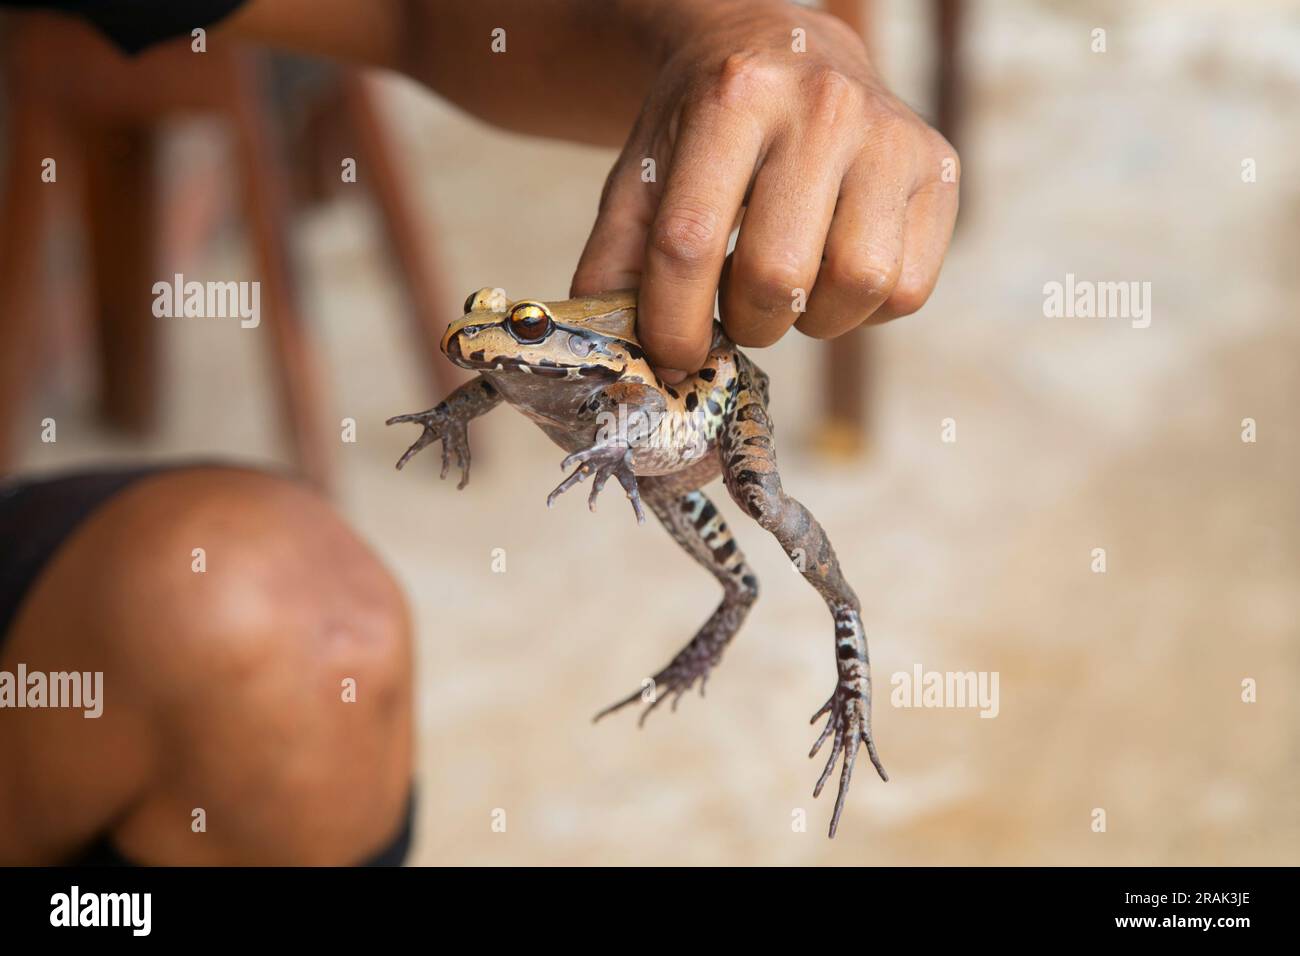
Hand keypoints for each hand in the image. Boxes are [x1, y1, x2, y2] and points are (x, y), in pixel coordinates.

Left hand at [570, 2, 958, 380]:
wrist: (786, 48)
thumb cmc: (705, 126)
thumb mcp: (643, 175)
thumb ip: (617, 264)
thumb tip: (619, 357)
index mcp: (732, 97)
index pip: (691, 244)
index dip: (674, 325)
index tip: (672, 357)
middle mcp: (822, 105)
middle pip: (778, 275)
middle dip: (746, 323)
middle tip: (736, 313)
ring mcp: (891, 133)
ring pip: (858, 285)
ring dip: (812, 319)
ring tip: (790, 289)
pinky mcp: (939, 166)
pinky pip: (907, 288)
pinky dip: (865, 310)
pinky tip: (835, 272)